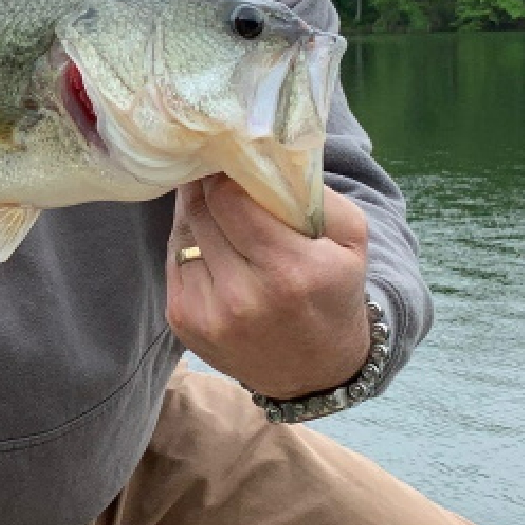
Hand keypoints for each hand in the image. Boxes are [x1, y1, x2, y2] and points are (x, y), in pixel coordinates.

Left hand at [167, 177, 370, 399]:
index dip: (225, 174)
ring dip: (195, 215)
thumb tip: (259, 153)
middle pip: (200, 212)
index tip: (230, 161)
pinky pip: (174, 259)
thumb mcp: (350, 238)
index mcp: (288, 271)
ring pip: (181, 234)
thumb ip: (309, 190)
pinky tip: (212, 247)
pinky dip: (189, 245)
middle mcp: (242, 297)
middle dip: (207, 188)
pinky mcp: (182, 323)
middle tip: (216, 173)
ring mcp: (207, 314)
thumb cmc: (335, 291)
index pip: (229, 199)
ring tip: (218, 211)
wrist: (316, 371)